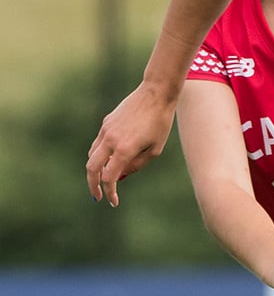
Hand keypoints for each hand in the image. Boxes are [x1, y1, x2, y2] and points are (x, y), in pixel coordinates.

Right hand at [86, 82, 176, 206]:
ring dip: (96, 169)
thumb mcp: (155, 149)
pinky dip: (100, 155)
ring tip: (105, 178)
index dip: (109, 192)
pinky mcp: (106, 123)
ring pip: (92, 156)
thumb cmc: (160, 122)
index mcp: (124, 149)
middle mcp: (111, 140)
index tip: (113, 201)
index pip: (109, 178)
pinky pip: (98, 143)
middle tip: (97, 196)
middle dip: (92, 185)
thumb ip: (137, 165)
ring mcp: (106, 130)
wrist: (156, 93)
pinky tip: (110, 159)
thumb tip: (119, 176)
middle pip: (91, 169)